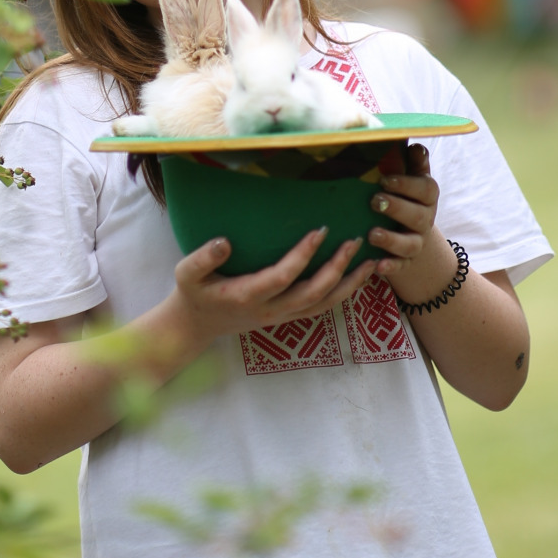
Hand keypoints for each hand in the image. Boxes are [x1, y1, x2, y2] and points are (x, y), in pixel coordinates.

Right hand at [168, 226, 375, 347]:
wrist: (196, 326)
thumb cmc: (193, 293)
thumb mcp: (186, 272)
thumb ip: (203, 257)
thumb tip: (224, 241)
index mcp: (246, 295)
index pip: (283, 277)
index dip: (303, 256)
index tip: (320, 230)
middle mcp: (269, 310)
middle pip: (313, 293)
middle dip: (337, 268)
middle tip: (354, 241)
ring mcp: (280, 317)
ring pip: (322, 305)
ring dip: (348, 285)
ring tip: (371, 263)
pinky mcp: (286, 318)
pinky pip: (320, 308)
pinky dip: (342, 294)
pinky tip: (356, 278)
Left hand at [368, 142, 455, 300]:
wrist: (413, 235)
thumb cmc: (405, 196)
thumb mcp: (409, 177)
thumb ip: (411, 162)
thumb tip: (414, 145)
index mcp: (426, 196)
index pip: (426, 189)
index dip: (407, 184)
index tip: (385, 179)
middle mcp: (425, 220)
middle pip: (417, 216)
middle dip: (397, 208)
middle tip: (374, 201)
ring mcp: (416, 242)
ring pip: (409, 244)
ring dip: (391, 240)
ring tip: (372, 234)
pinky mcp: (405, 262)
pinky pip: (400, 267)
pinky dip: (390, 267)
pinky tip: (377, 266)